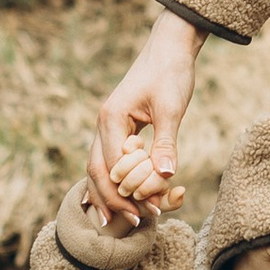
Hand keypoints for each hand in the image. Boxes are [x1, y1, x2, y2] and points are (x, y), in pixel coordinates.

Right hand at [90, 10, 202, 227]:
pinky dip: (116, 181)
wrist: (170, 48)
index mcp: (112, 118)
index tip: (149, 210)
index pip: (112, 166)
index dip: (128, 192)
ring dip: (112, 194)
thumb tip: (165, 175)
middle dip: (114, 199)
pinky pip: (110, 160)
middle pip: (97, 171)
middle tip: (138, 220)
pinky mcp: (119, 129)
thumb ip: (166, 141)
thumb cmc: (171, 73)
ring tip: (126, 219)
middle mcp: (104, 124)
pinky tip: (124, 199)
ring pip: (99, 168)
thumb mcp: (171, 107)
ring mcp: (109, 127)